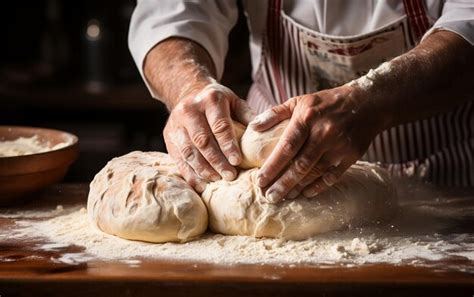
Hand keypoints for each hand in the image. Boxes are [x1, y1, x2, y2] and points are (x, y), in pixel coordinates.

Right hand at [164, 81, 254, 191]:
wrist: (189, 94)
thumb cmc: (219, 103)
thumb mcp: (235, 102)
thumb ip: (248, 117)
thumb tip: (261, 135)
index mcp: (210, 99)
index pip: (219, 126)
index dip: (228, 145)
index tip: (237, 162)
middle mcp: (189, 110)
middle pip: (202, 141)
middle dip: (217, 161)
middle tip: (230, 176)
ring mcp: (175, 124)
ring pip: (189, 151)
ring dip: (203, 169)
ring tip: (216, 181)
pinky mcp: (168, 137)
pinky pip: (179, 159)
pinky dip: (190, 174)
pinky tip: (201, 185)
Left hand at [250, 85, 383, 202]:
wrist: (366, 102)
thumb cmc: (325, 103)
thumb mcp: (299, 101)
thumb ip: (274, 114)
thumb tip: (252, 127)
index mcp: (307, 118)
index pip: (286, 147)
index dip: (272, 166)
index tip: (259, 181)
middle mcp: (323, 133)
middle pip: (300, 165)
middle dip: (283, 184)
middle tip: (269, 198)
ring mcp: (339, 145)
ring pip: (315, 173)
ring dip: (298, 188)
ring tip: (284, 197)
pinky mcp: (351, 155)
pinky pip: (332, 176)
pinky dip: (318, 187)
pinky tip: (306, 193)